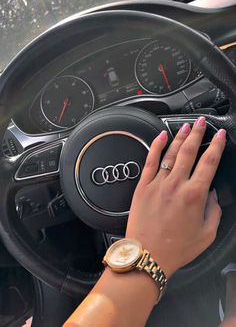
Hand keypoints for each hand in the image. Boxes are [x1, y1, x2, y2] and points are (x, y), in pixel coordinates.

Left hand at [126, 117, 225, 277]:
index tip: (220, 135)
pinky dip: (156, 146)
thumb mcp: (206, 234)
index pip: (209, 162)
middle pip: (190, 151)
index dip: (217, 146)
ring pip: (171, 153)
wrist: (147, 255)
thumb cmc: (176, 248)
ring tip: (187, 126)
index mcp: (195, 195)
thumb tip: (213, 194)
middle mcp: (177, 185)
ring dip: (180, 137)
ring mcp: (158, 183)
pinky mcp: (143, 186)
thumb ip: (213, 211)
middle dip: (198, 133)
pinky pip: (150, 160)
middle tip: (202, 122)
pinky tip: (161, 136)